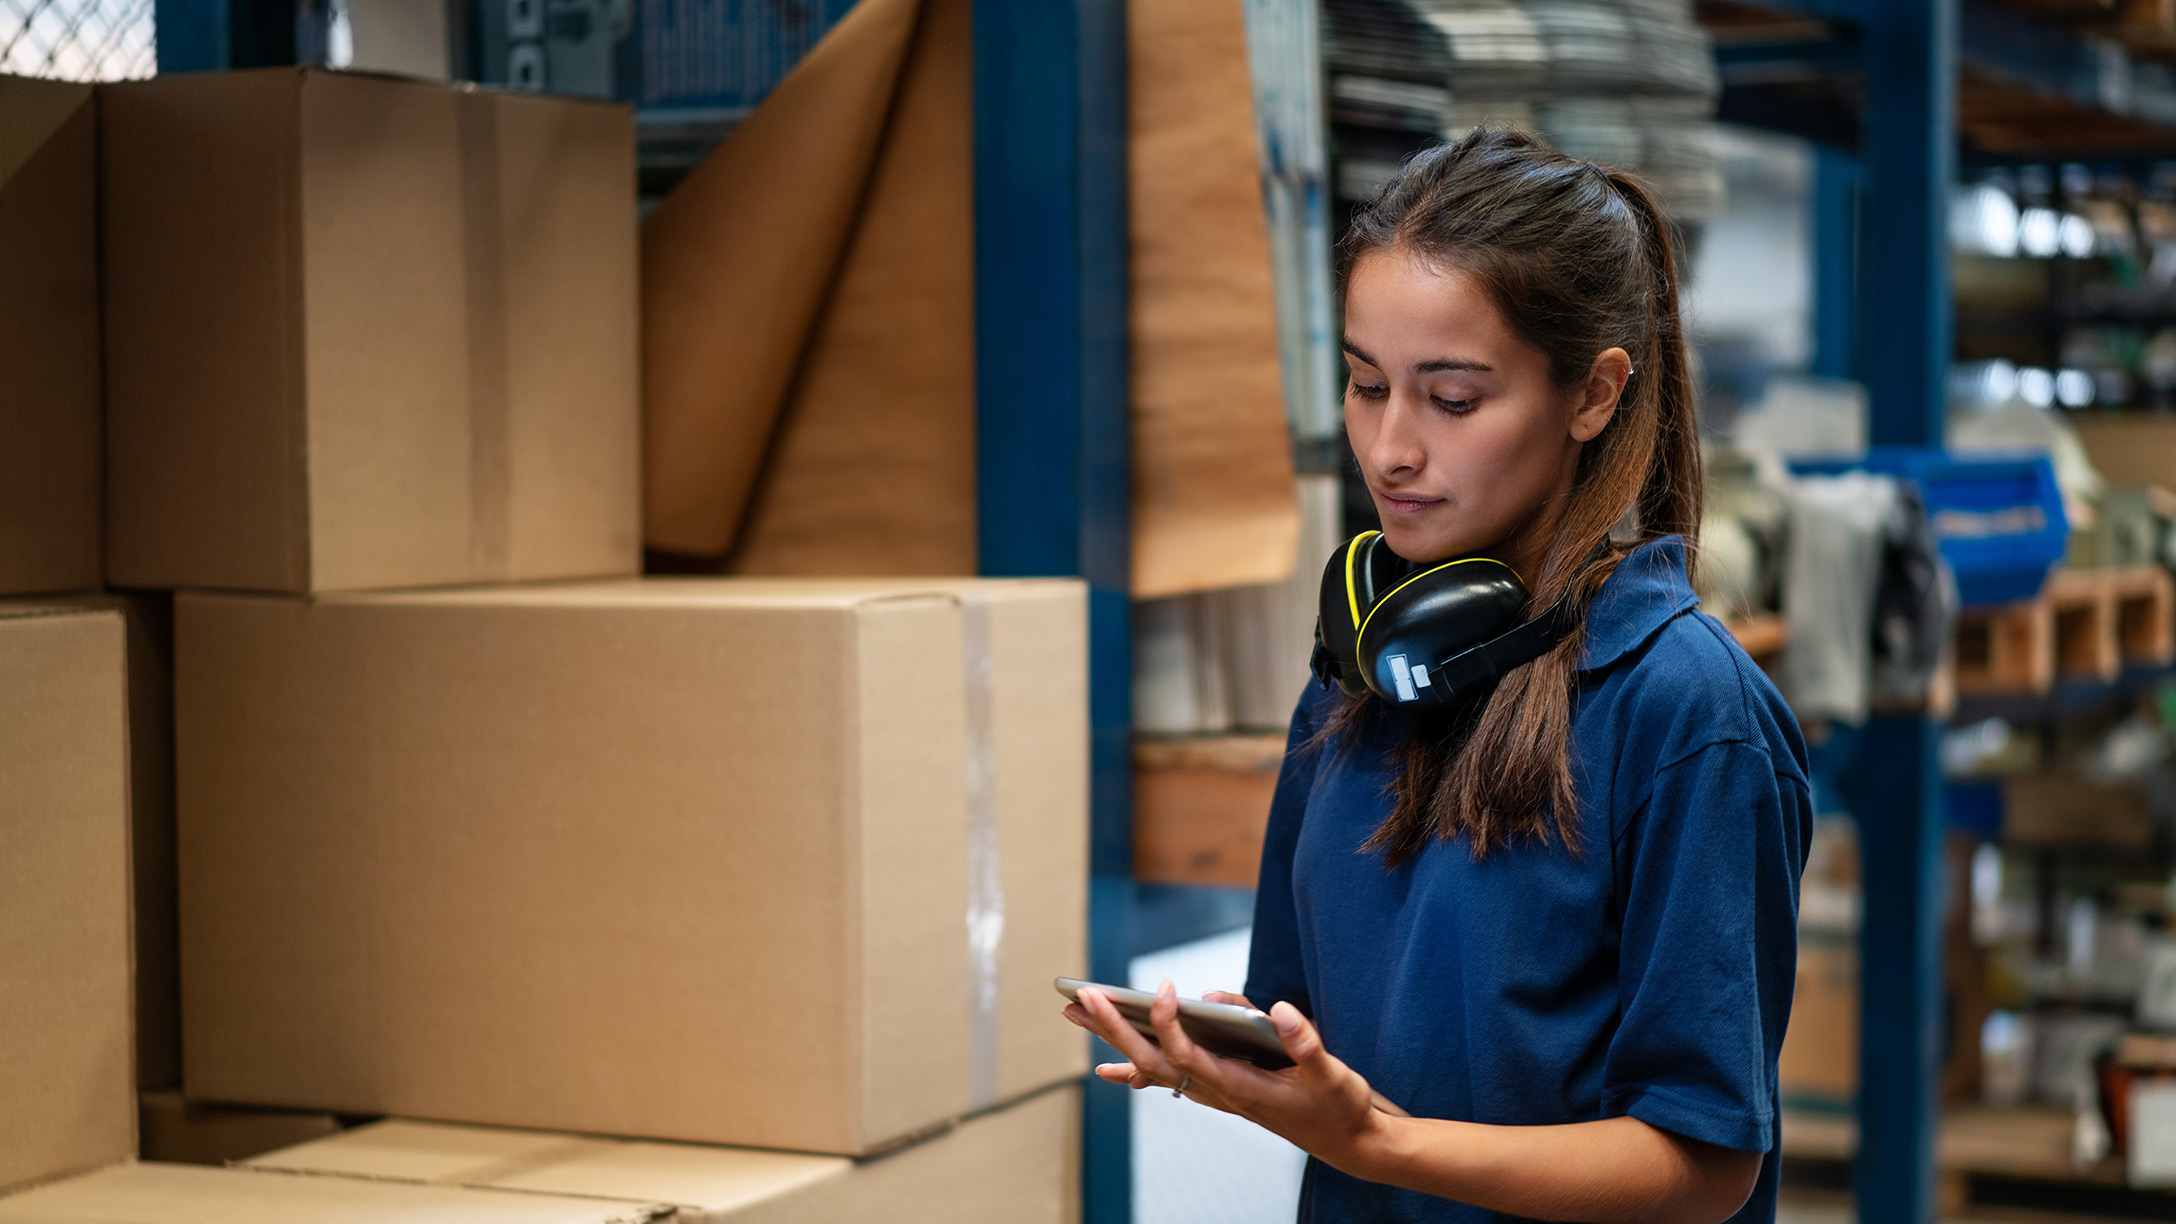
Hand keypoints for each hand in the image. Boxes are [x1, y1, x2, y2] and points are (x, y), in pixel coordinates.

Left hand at [1060, 980, 1391, 1173]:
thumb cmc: (1340, 1106)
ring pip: (1154, 1066)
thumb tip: (1278, 1008)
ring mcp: (1217, 1093)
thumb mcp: (1334, 1073)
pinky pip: (1170, 1077)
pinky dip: (1138, 1071)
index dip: (1170, 1022)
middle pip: (1153, 1060)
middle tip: (1081, 996)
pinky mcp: (1222, 1089)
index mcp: (1240, 1087)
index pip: (1188, 1055)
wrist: (1349, 1141)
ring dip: (1116, 1039)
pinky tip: (1112, 1068)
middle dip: (1116, 1026)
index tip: (1167, 987)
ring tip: (1079, 1014)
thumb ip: (1305, 1043)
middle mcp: (1219, 1092)